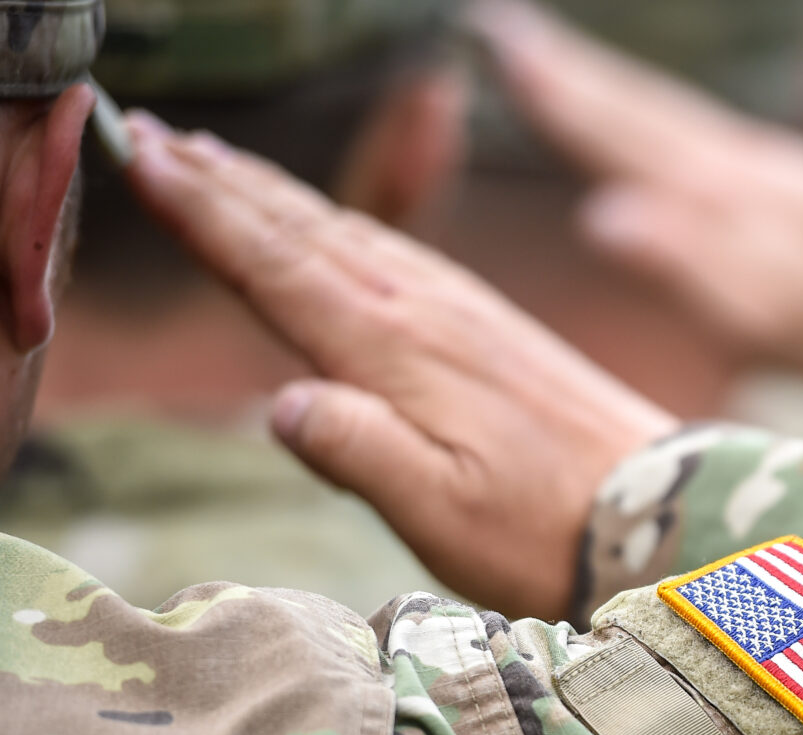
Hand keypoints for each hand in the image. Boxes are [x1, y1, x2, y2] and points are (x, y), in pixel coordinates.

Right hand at [122, 113, 673, 621]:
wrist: (661, 515)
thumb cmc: (545, 532)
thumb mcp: (441, 513)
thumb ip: (359, 454)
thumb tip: (281, 404)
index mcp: (396, 351)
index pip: (276, 266)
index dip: (203, 214)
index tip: (140, 159)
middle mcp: (427, 313)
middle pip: (304, 231)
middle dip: (223, 183)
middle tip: (150, 135)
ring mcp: (465, 313)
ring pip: (350, 232)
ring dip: (277, 196)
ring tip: (218, 162)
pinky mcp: (495, 327)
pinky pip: (400, 253)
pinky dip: (346, 226)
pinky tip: (337, 228)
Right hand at [468, 0, 802, 413]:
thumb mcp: (763, 312)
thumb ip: (684, 263)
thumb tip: (603, 215)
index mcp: (716, 192)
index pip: (616, 132)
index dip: (555, 94)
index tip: (497, 45)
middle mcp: (738, 162)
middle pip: (639, 107)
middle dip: (569, 71)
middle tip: (505, 28)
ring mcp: (772, 166)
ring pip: (675, 117)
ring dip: (617, 89)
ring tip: (570, 66)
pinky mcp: (801, 183)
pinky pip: (711, 137)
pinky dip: (671, 122)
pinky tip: (674, 136)